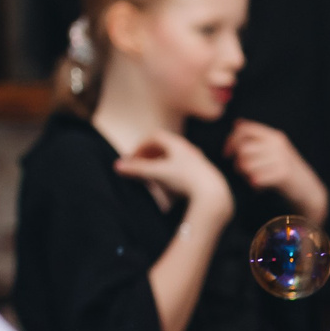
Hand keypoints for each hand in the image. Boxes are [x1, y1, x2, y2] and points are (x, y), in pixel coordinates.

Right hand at [114, 133, 233, 218]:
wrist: (213, 194)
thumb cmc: (185, 180)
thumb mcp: (158, 173)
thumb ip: (138, 169)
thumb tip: (116, 166)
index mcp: (178, 144)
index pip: (155, 136)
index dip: (141, 145)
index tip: (132, 158)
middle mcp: (189, 149)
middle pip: (165, 146)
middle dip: (150, 154)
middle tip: (139, 165)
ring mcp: (197, 160)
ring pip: (175, 157)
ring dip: (161, 163)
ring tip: (153, 175)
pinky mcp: (203, 173)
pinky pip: (185, 168)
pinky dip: (172, 172)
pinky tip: (171, 184)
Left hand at [226, 121, 329, 220]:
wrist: (308, 190)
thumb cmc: (285, 170)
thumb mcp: (275, 149)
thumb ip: (257, 138)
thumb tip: (237, 123)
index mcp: (274, 135)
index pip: (244, 129)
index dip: (230, 141)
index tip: (227, 154)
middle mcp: (278, 144)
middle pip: (242, 148)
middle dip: (237, 162)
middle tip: (242, 172)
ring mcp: (281, 158)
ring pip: (246, 164)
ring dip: (245, 174)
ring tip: (253, 178)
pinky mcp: (282, 174)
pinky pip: (255, 177)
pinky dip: (253, 184)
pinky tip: (259, 187)